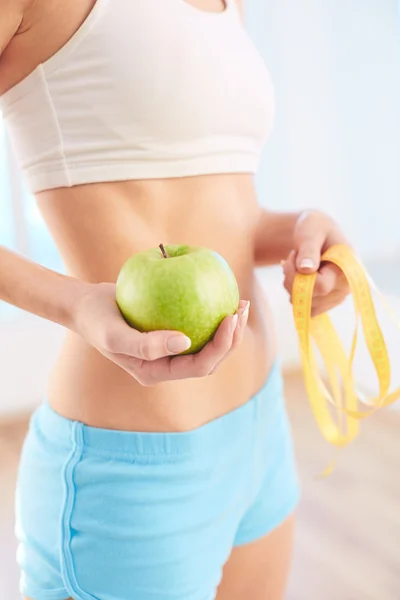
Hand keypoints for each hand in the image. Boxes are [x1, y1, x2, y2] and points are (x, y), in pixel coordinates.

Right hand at [72, 282, 248, 385]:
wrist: (87, 306)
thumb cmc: (97, 321)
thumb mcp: (114, 335)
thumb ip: (146, 345)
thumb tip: (186, 343)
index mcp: (159, 372)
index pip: (199, 367)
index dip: (220, 347)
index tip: (229, 317)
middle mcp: (169, 364)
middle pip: (211, 358)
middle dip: (232, 339)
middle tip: (240, 309)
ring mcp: (171, 348)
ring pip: (208, 342)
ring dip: (229, 327)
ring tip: (240, 302)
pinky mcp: (172, 329)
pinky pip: (198, 322)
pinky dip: (212, 311)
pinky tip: (222, 291)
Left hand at [282, 210, 350, 316]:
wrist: (315, 233)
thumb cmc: (314, 228)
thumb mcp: (310, 231)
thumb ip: (308, 248)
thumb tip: (306, 270)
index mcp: (349, 267)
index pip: (321, 286)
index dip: (299, 275)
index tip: (294, 255)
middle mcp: (347, 287)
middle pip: (310, 298)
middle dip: (292, 279)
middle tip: (292, 258)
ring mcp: (337, 297)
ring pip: (304, 305)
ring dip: (292, 285)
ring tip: (298, 265)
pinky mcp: (326, 303)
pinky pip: (304, 309)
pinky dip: (295, 294)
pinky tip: (299, 277)